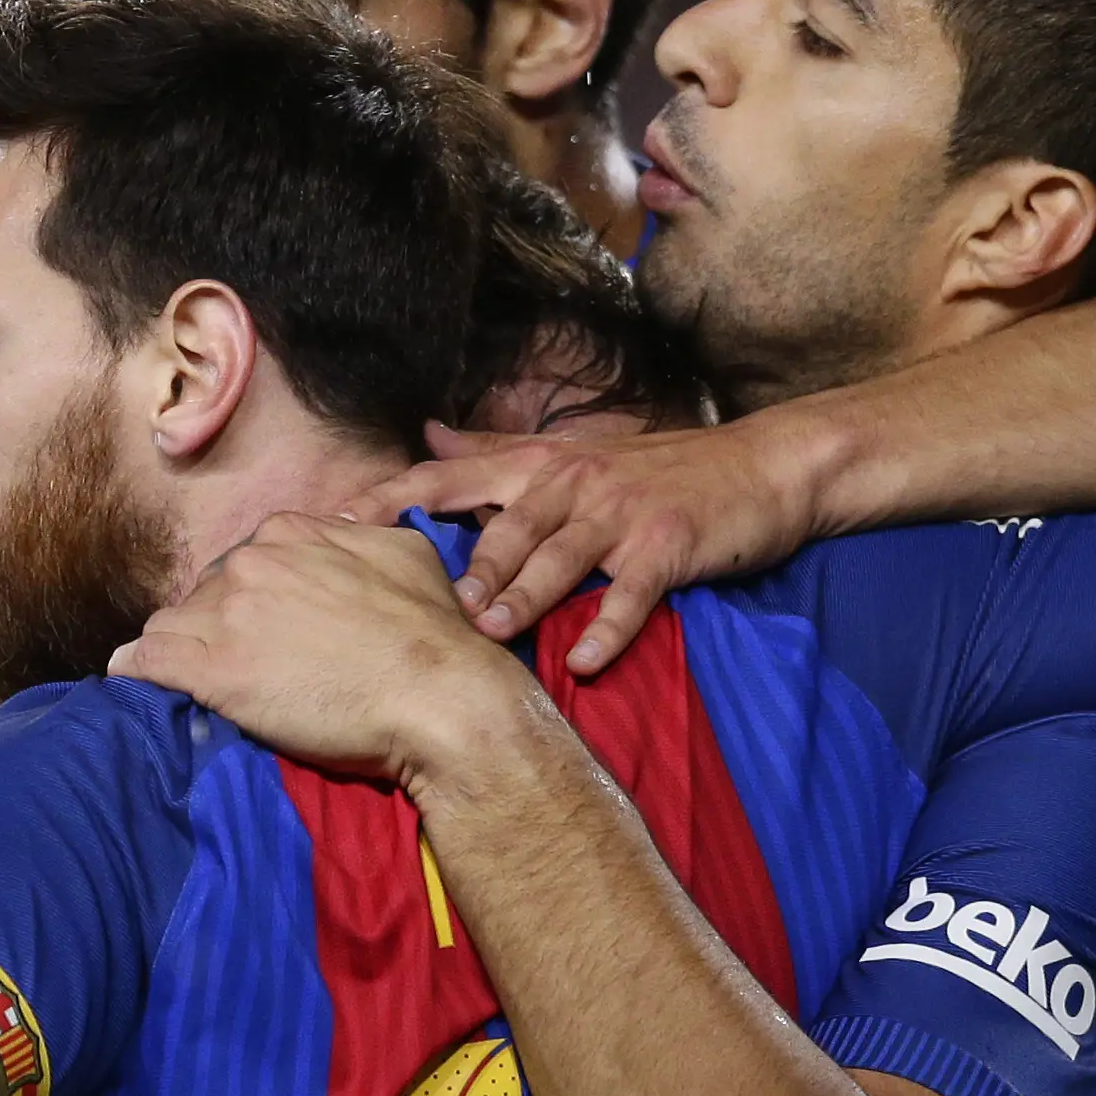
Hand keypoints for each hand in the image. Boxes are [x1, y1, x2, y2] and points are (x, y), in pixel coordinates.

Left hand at [112, 514, 556, 793]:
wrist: (437, 696)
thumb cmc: (433, 633)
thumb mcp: (406, 553)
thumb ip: (358, 536)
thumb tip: (338, 529)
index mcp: (289, 533)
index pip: (243, 564)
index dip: (252, 603)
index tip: (269, 634)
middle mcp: (249, 563)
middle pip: (205, 595)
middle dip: (219, 627)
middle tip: (252, 668)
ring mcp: (224, 613)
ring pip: (169, 626)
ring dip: (182, 652)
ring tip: (204, 685)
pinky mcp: (207, 668)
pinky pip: (143, 662)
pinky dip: (140, 674)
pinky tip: (143, 686)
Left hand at [370, 415, 826, 674]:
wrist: (761, 466)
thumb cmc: (657, 470)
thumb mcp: (570, 454)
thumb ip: (493, 452)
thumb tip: (426, 436)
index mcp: (538, 465)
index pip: (448, 479)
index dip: (391, 499)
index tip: (334, 529)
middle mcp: (571, 482)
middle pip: (501, 527)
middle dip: (457, 568)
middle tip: (408, 608)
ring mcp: (620, 513)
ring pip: (558, 556)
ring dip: (521, 596)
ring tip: (485, 635)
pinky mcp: (668, 544)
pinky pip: (631, 591)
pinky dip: (608, 626)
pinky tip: (584, 660)